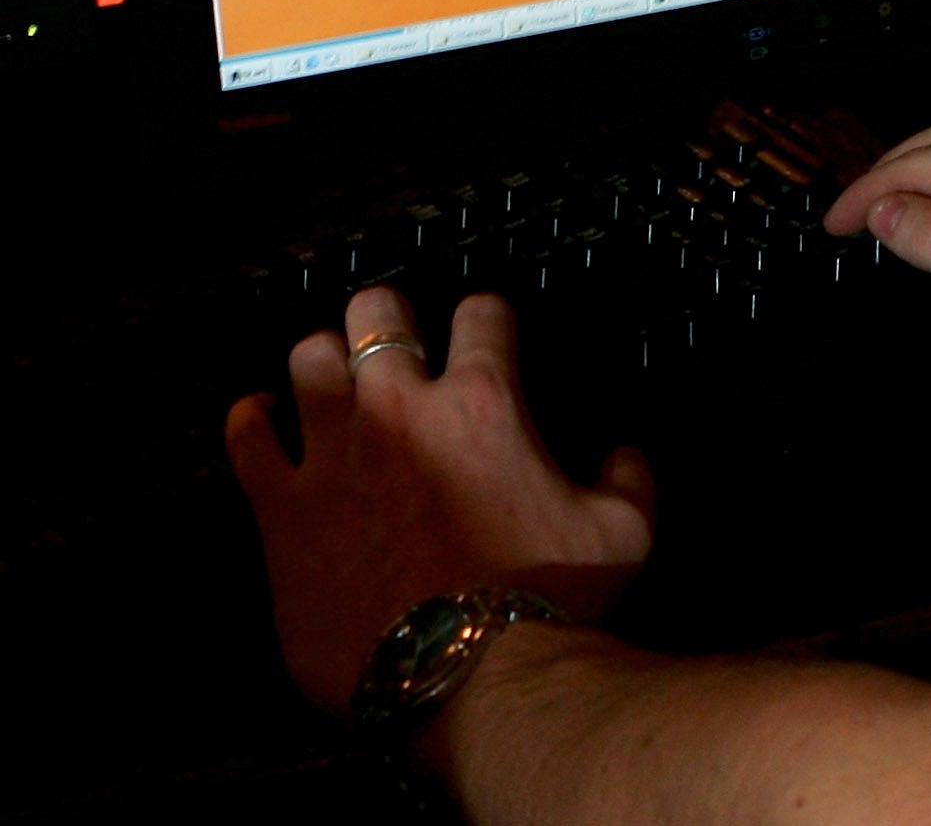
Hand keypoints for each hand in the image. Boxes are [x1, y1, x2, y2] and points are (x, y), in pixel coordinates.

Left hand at [226, 286, 656, 712]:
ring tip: (327, 378)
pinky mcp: (284, 508)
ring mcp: (334, 453)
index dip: (486, 317)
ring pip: (304, 358)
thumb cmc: (550, 598)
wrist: (462, 674)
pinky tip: (260, 419)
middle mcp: (402, 407)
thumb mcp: (624, 531)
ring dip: (320, 360)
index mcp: (484, 401)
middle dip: (386, 316)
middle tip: (394, 340)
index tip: (485, 334)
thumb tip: (624, 456)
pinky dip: (252, 420)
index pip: (481, 314)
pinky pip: (248, 439)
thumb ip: (627, 478)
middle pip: (375, 312)